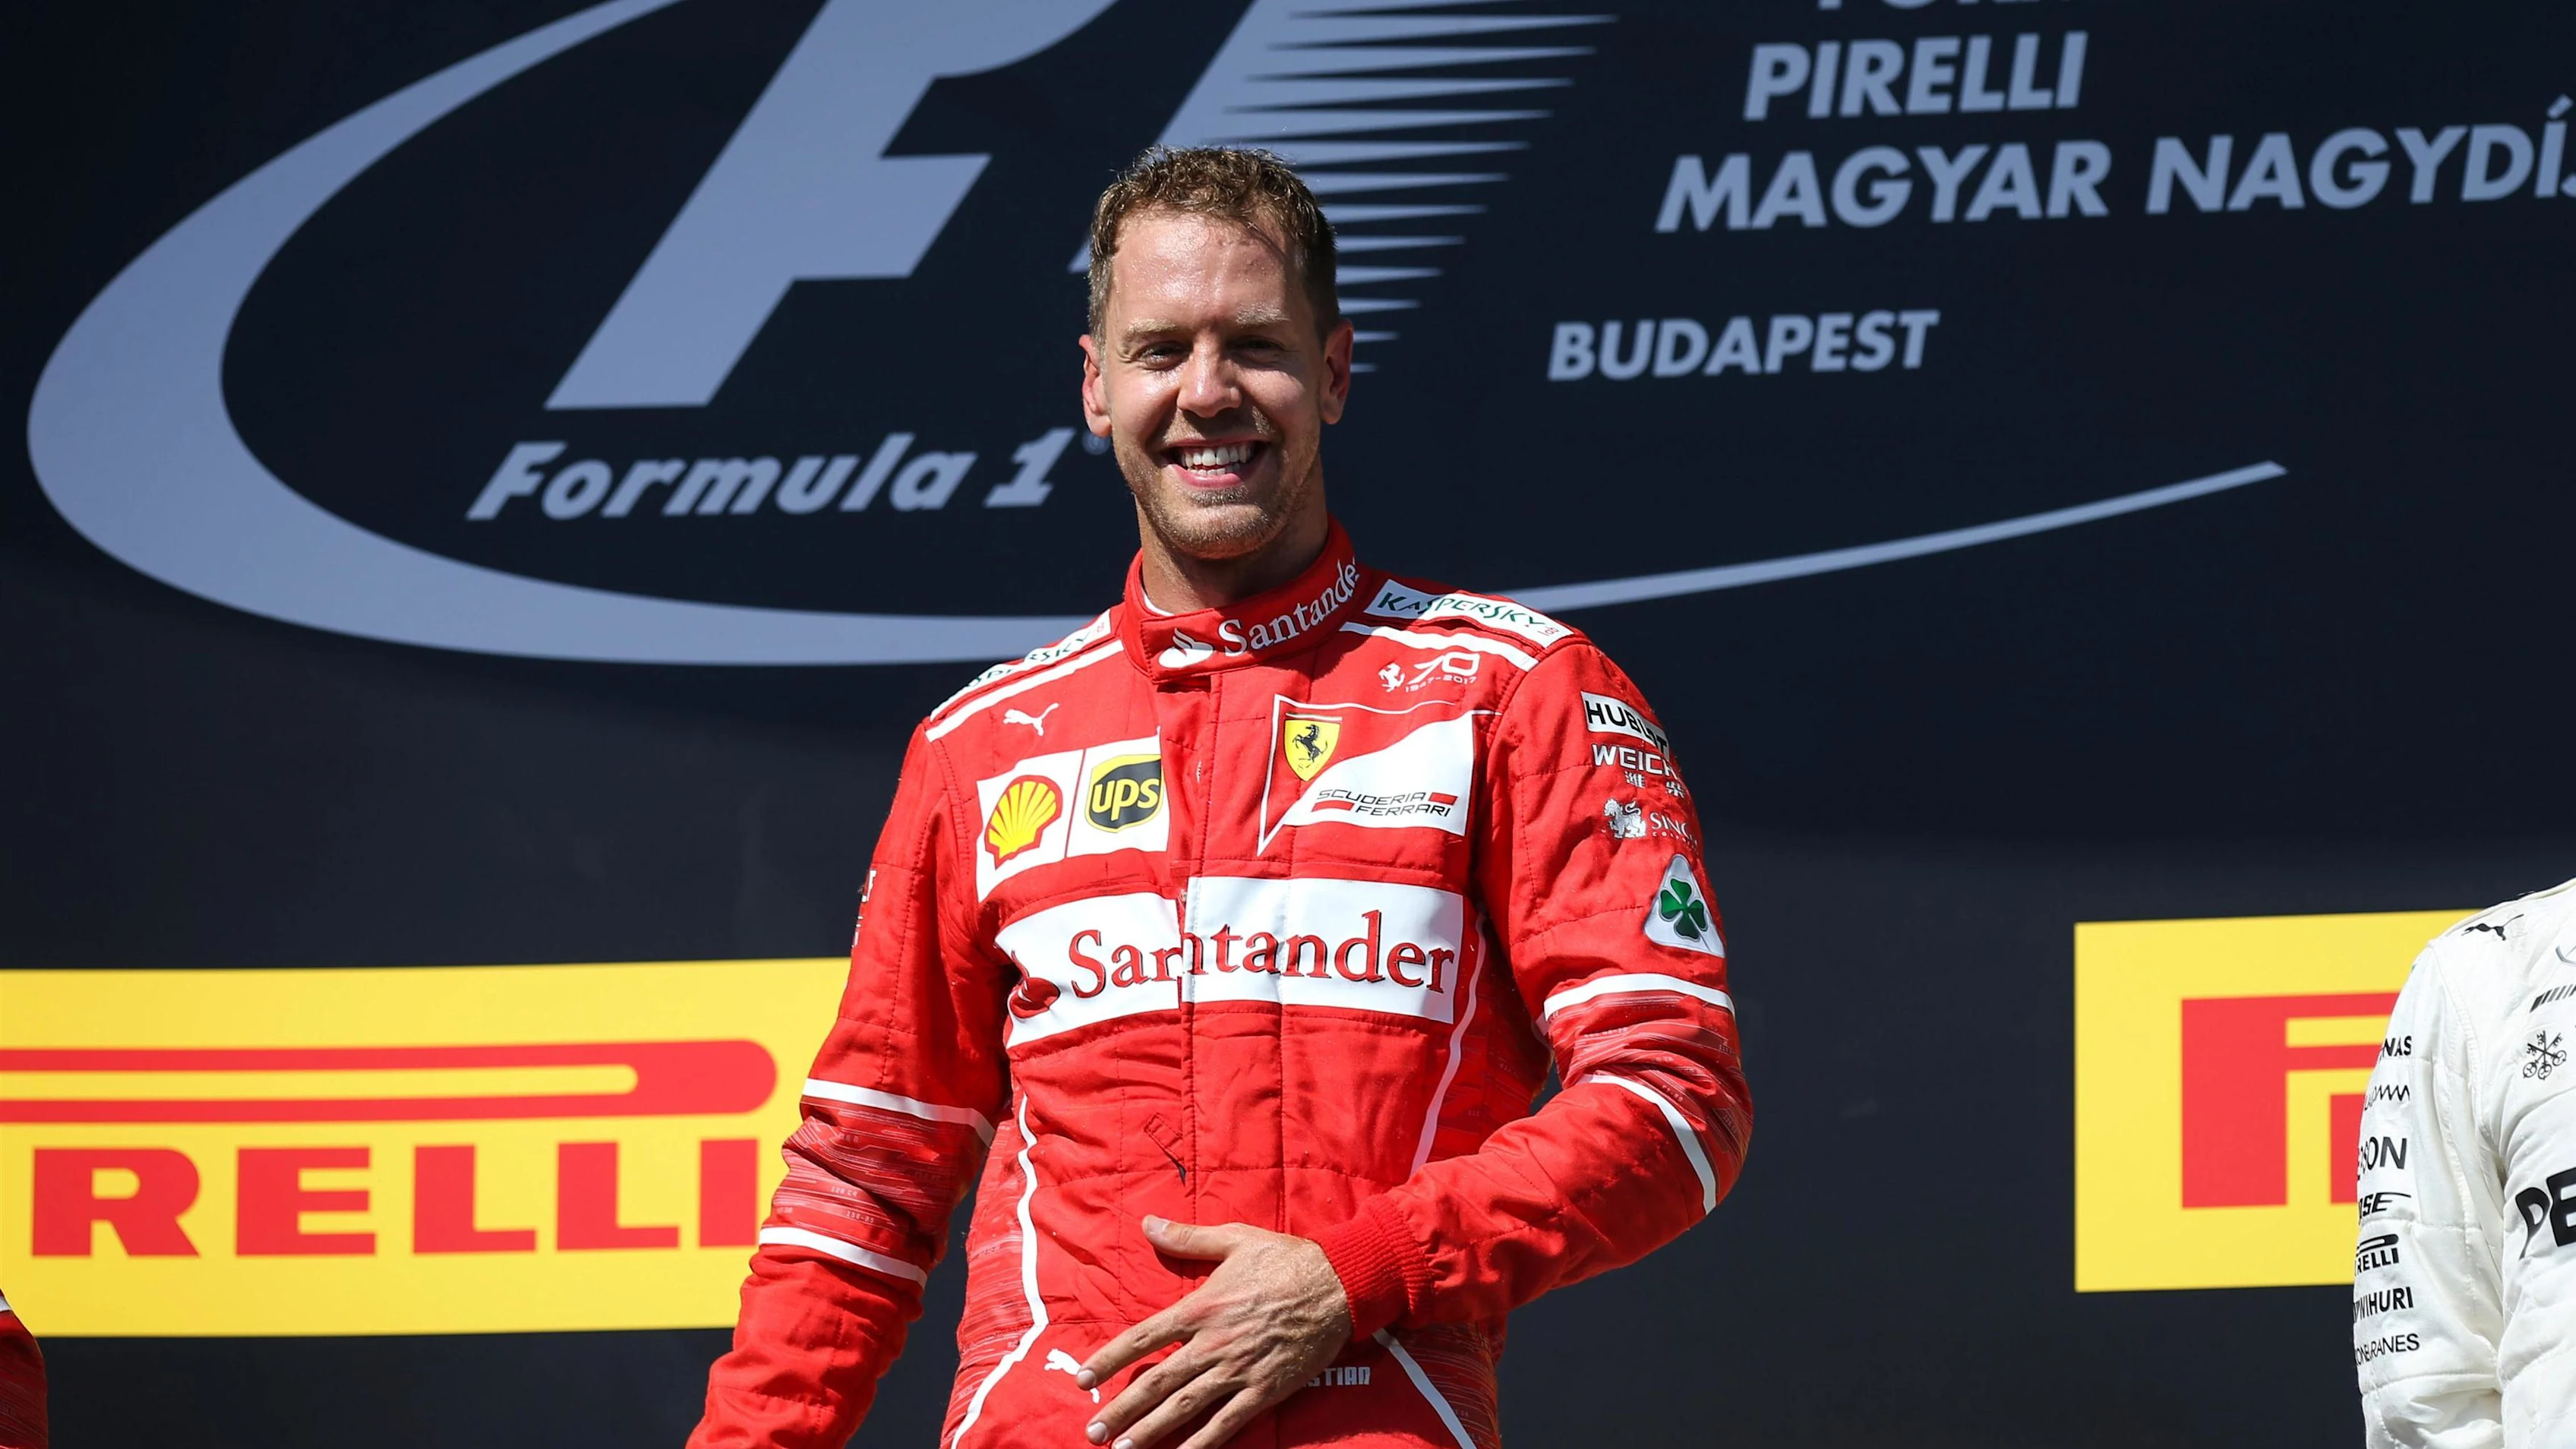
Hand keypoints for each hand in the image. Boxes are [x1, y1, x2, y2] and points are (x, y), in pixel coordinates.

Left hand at [1076, 1216, 1351, 1448]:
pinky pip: (1227, 1423)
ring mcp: (1238, 1370)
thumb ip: (1187, 1238)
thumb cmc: (1285, 1259)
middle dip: (1121, 1410)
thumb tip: (1148, 1223)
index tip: (1084, 1379)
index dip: (1110, 1359)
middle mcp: (1213, 1343)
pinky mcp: (1264, 1390)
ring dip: (1150, 1431)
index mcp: (1201, 1307)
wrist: (1338, 1285)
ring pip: (1184, 1407)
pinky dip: (1201, 1444)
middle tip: (1093, 1432)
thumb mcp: (1233, 1239)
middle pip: (1156, 1381)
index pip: (1143, 1337)